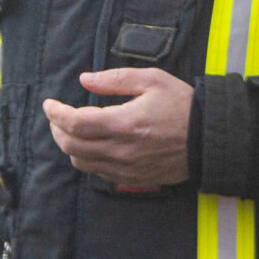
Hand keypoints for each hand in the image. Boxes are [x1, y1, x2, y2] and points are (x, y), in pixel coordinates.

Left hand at [44, 68, 191, 188]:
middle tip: (56, 117)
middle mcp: (120, 150)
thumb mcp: (152, 80)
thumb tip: (84, 80)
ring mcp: (125, 168)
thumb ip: (115, 79)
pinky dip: (87, 159)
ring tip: (71, 131)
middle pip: (71, 146)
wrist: (209, 139)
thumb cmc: (182, 105)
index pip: (74, 123)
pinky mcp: (132, 179)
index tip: (49, 105)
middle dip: (57, 130)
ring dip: (70, 146)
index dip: (55, 114)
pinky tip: (92, 145)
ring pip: (81, 163)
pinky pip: (98, 173)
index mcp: (123, 123)